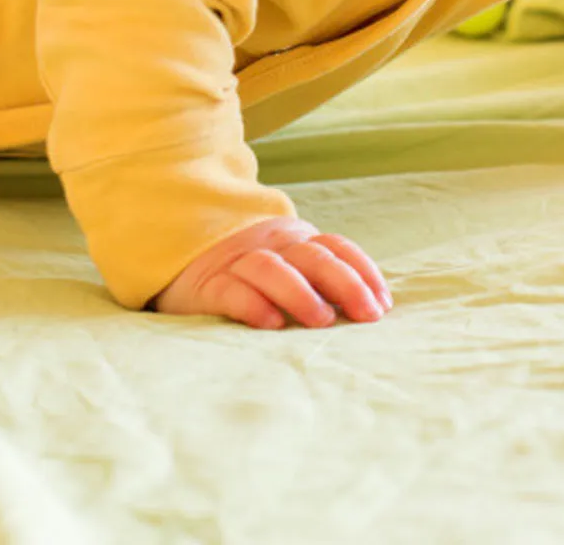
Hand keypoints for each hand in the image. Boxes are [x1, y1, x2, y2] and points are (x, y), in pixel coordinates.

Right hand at [147, 215, 394, 329]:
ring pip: (273, 269)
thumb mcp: (288, 265)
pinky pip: (232, 290)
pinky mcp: (207, 285)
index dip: (363, 273)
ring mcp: (239, 263)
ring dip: (301, 293)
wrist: (180, 250)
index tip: (383, 305)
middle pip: (313, 256)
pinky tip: (270, 324)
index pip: (337, 248)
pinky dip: (253, 304)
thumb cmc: (249, 271)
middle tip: (367, 315)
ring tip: (323, 321)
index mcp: (297, 240)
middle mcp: (272, 246)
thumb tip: (369, 310)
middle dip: (345, 283)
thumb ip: (320, 280)